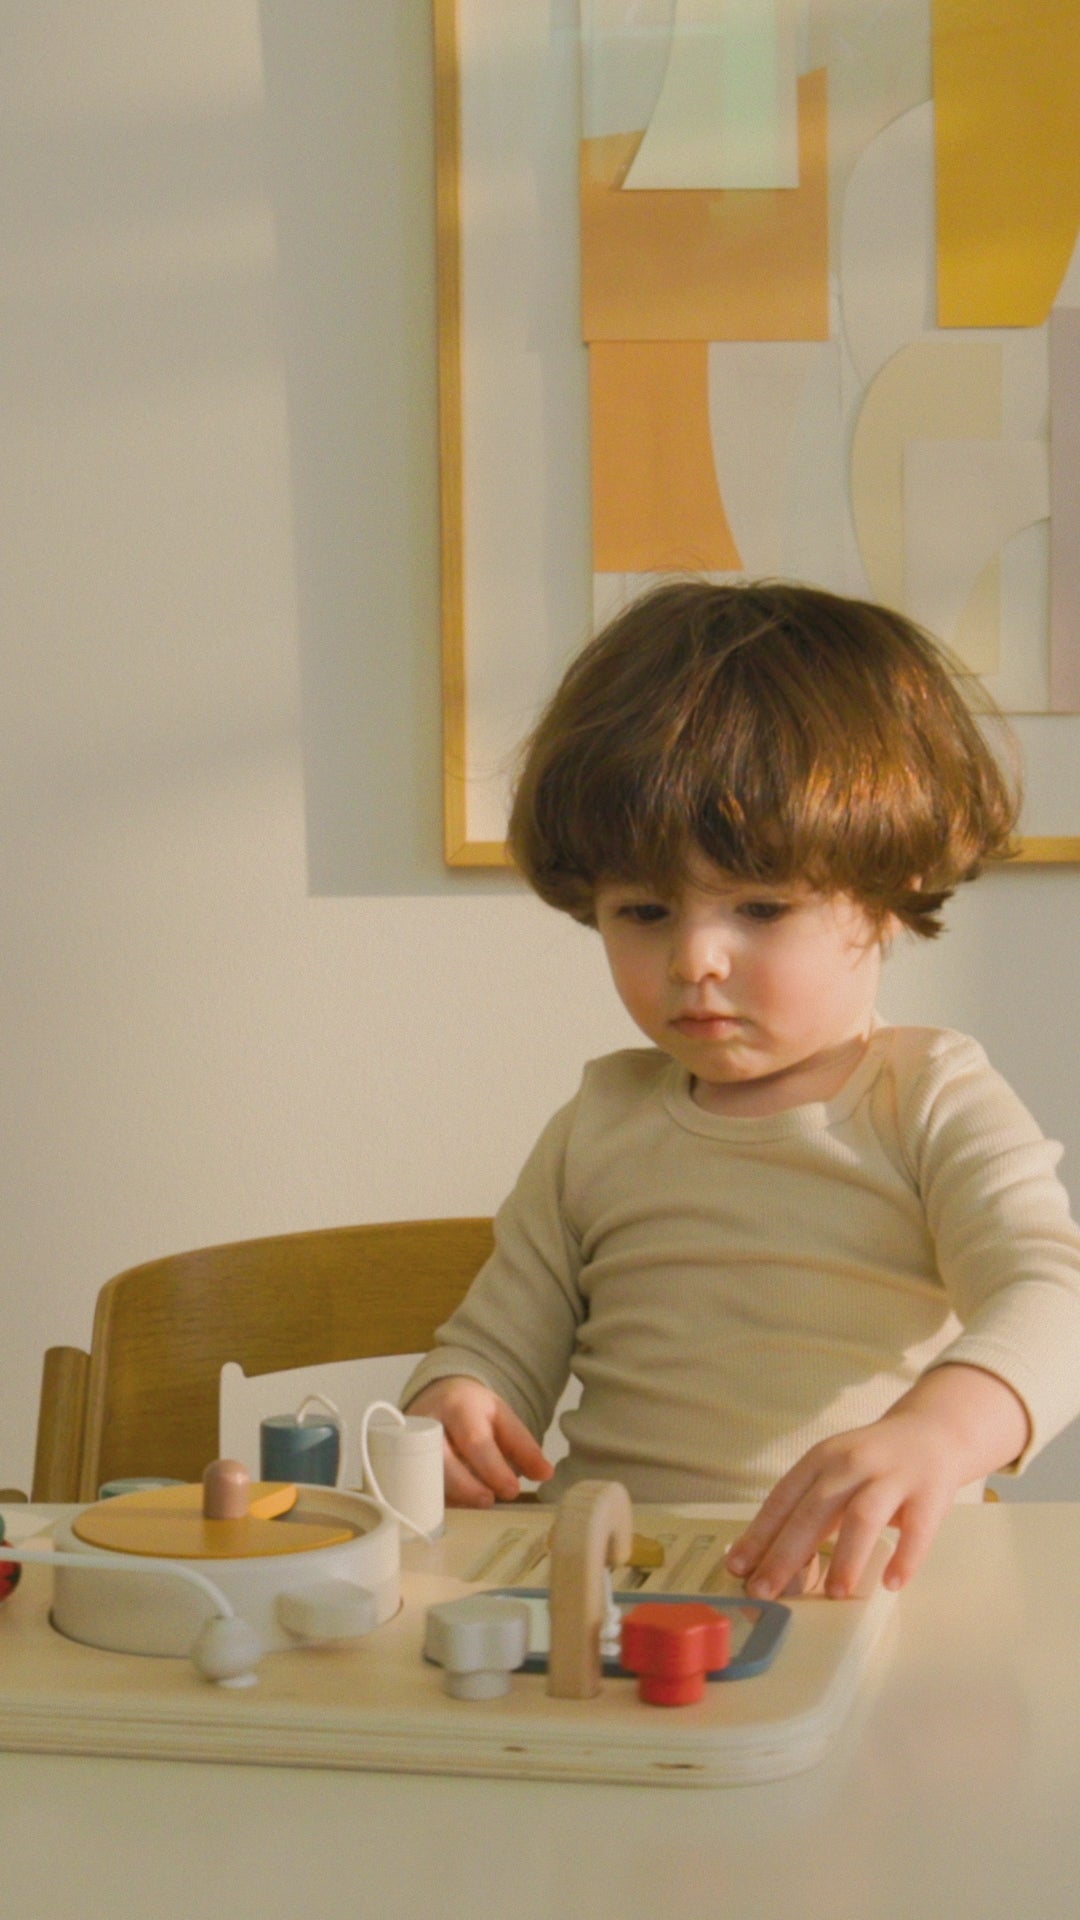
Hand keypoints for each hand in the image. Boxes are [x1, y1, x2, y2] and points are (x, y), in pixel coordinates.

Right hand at [404, 1377, 553, 1507]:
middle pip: (443, 1461)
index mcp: (459, 1405)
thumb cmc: (473, 1410)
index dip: (493, 1469)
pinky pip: (414, 1486)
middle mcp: (428, 1421)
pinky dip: (436, 1499)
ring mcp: (407, 1441)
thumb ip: (524, 1446)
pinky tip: (455, 1503)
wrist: (439, 1395)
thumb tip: (545, 1474)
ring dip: (452, 1497)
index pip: (474, 1440)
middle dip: (468, 1488)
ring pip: (425, 1478)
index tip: (511, 1490)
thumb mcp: (502, 1418)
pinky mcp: (398, 1459)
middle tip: (489, 1500)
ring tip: (475, 1501)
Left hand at [725, 1364, 1029, 1599]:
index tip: (737, 1568)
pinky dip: (905, 1557)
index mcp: (822, 1458)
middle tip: (766, 1591)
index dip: (758, 1534)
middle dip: (786, 1553)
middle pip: (814, 1510)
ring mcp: (893, 1476)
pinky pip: (917, 1528)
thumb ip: (808, 1506)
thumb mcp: (835, 1471)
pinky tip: (891, 1583)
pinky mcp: (930, 1493)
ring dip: (845, 1556)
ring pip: (862, 1516)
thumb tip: (767, 1559)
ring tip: (834, 1594)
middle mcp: (853, 1463)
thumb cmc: (873, 1463)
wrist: (934, 1431)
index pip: (783, 1499)